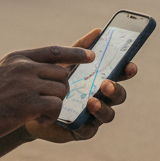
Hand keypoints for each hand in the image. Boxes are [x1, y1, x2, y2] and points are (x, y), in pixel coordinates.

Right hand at [0, 44, 95, 144]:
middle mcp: (23, 67)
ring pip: (61, 91)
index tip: (91, 54)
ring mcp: (26, 84)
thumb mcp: (0, 72)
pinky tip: (36, 120)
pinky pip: (56, 107)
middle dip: (60, 91)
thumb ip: (21, 68)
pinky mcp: (28, 104)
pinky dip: (51, 117)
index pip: (54, 51)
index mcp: (18, 58)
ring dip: (55, 105)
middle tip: (47, 104)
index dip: (75, 52)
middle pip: (62, 75)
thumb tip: (43, 69)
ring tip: (38, 114)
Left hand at [25, 28, 135, 143]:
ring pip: (108, 114)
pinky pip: (89, 130)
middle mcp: (101, 98)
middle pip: (118, 95)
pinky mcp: (81, 130)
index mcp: (100, 80)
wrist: (29, 103)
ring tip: (91, 101)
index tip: (130, 65)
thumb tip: (98, 30)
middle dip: (115, 89)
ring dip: (102, 108)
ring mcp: (93, 116)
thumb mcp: (65, 62)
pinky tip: (81, 117)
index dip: (127, 70)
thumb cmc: (52, 80)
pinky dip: (87, 124)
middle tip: (105, 83)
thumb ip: (80, 48)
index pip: (119, 75)